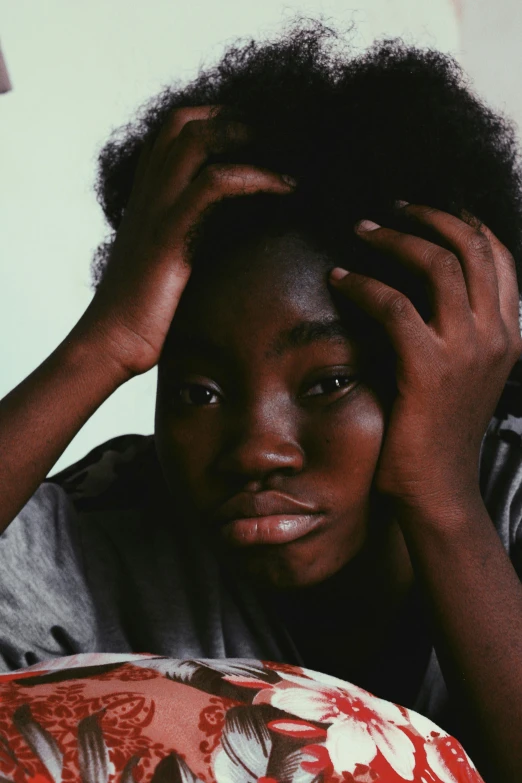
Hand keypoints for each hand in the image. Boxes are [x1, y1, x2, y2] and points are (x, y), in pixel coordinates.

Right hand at [79, 106, 295, 377]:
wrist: (114, 340)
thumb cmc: (144, 309)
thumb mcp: (171, 259)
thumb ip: (193, 233)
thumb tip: (236, 231)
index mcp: (146, 195)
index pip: (174, 130)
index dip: (218, 119)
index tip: (262, 134)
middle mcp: (147, 191)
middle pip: (184, 120)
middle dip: (234, 117)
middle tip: (279, 137)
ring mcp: (156, 208)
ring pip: (196, 138)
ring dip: (248, 136)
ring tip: (289, 153)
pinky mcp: (170, 234)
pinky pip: (215, 185)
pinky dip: (257, 179)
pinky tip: (286, 190)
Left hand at [330, 204, 521, 518]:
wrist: (438, 489)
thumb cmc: (439, 431)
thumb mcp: (463, 373)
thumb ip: (456, 330)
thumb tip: (422, 290)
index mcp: (508, 333)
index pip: (498, 256)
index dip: (462, 221)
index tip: (425, 210)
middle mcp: (495, 335)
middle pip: (471, 246)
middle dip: (427, 216)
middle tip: (389, 211)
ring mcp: (466, 350)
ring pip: (437, 264)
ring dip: (394, 239)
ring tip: (360, 232)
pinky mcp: (428, 368)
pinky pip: (393, 305)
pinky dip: (362, 284)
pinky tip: (338, 279)